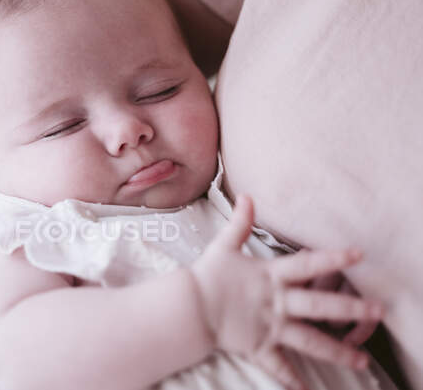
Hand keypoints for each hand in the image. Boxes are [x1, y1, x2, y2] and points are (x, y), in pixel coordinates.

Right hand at [189, 195, 383, 389]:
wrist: (188, 307)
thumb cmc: (207, 275)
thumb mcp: (224, 246)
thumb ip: (240, 223)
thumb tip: (247, 196)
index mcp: (271, 276)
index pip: (307, 265)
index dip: (332, 258)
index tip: (358, 254)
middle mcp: (276, 302)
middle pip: (319, 306)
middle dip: (350, 309)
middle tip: (378, 311)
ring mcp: (269, 326)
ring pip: (309, 340)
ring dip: (337, 351)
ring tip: (362, 360)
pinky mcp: (258, 346)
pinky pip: (279, 366)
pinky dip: (293, 380)